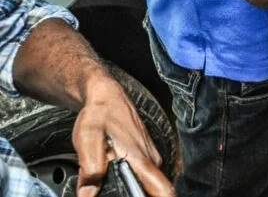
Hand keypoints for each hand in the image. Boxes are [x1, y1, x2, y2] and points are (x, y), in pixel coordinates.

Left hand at [73, 75, 173, 196]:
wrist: (106, 97)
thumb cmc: (100, 114)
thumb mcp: (88, 140)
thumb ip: (91, 169)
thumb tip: (88, 194)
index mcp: (141, 160)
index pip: (163, 191)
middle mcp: (151, 160)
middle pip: (156, 191)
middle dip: (138, 195)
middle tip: (115, 192)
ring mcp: (150, 157)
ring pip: (150, 184)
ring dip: (134, 189)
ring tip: (115, 185)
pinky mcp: (146, 156)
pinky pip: (145, 176)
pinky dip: (133, 181)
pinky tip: (118, 176)